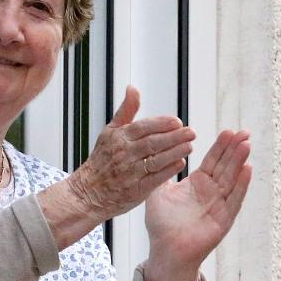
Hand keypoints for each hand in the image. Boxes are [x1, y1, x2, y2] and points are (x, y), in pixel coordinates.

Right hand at [37, 87, 194, 250]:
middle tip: (191, 132)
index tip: (177, 121)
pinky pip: (154, 178)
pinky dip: (167, 170)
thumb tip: (133, 88)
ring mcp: (130, 172)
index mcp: (119, 138)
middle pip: (152, 142)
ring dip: (174, 152)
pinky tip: (179, 163)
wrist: (88, 192)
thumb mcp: (110, 132)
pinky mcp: (135, 189)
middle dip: (174, 137)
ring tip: (189, 146)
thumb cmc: (102, 160)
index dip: (161, 124)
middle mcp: (124, 153)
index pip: (143, 127)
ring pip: (156, 159)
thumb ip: (126, 111)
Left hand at [141, 128, 251, 280]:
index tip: (229, 131)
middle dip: (235, 149)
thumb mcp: (158, 191)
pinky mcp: (224, 219)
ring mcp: (219, 205)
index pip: (212, 160)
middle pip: (226, 166)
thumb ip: (162, 172)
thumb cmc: (161, 224)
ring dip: (240, 162)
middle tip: (244, 132)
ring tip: (247, 144)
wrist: (165, 250)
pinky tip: (248, 169)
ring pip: (232, 179)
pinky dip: (241, 185)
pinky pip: (234, 199)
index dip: (221, 146)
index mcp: (198, 184)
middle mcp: (211, 192)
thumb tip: (159, 151)